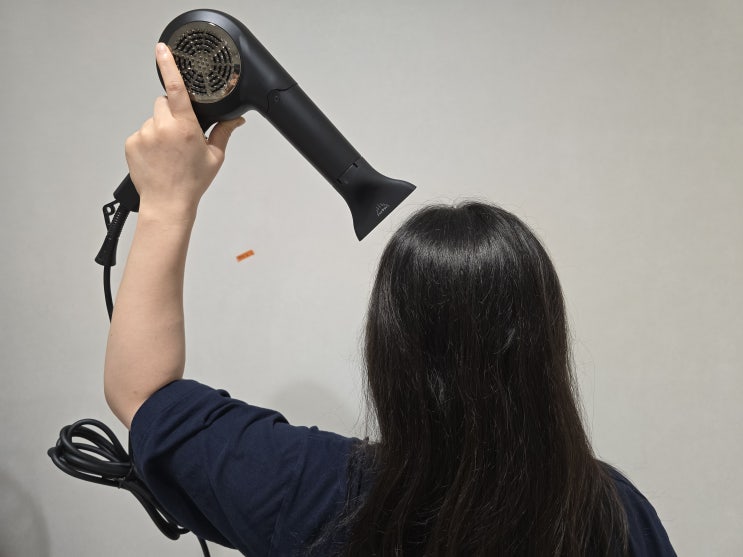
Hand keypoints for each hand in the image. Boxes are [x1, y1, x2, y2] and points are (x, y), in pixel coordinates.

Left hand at [124, 43, 244, 218]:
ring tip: (168, 151)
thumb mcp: (214, 157)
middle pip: (164, 102)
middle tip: (180, 135)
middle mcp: (163, 128)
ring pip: (153, 118)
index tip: (162, 49)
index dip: (169, 65)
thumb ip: (223, 132)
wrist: (167, 203)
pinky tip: (157, 156)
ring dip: (160, 128)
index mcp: (186, 128)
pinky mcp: (132, 143)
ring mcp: (144, 134)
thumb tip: (236, 120)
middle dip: (172, 113)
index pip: (177, 89)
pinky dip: (148, 140)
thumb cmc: (191, 183)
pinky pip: (141, 132)